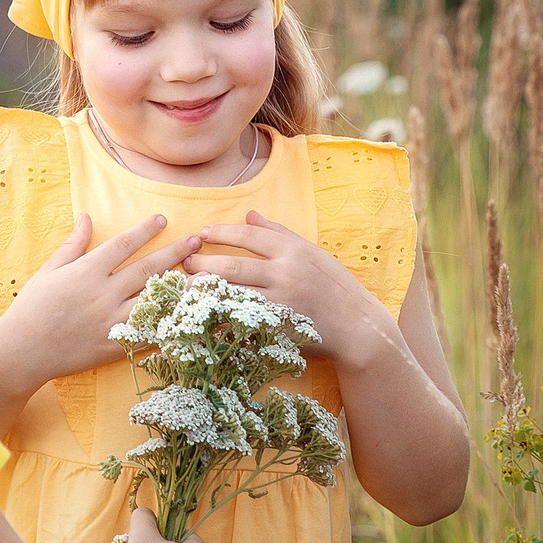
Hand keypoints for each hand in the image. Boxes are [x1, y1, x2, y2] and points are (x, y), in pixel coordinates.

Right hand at [0, 213, 198, 387]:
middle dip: (174, 253)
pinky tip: (190, 317)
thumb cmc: (31, 308)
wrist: (22, 352)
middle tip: (197, 241)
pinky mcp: (116, 345)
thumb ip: (72, 245)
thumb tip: (86, 217)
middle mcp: (104, 294)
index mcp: (87, 272)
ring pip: (156, 302)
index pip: (123, 245)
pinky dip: (170, 325)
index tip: (164, 219)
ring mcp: (112, 321)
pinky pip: (150, 334)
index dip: (145, 230)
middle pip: (147, 270)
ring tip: (207, 278)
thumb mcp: (49, 271)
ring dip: (183, 289)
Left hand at [184, 211, 400, 368]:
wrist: (357, 325)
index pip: (249, 235)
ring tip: (186, 287)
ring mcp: (282, 302)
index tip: (202, 233)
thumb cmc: (333, 285)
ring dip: (205, 291)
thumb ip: (278, 233)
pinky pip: (242, 321)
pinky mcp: (278, 328)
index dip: (222, 232)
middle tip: (186, 262)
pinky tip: (203, 315)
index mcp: (293, 250)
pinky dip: (221, 318)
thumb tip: (249, 214)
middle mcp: (286, 273)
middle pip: (234, 265)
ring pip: (233, 294)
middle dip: (204, 263)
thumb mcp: (310, 252)